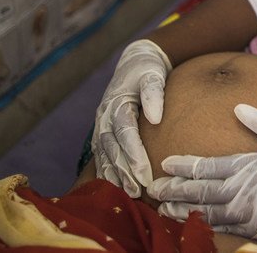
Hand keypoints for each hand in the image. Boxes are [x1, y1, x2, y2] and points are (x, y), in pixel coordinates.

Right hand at [92, 39, 170, 196]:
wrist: (135, 62)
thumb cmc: (147, 69)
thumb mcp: (153, 74)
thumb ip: (154, 92)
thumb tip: (155, 117)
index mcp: (115, 103)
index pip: (124, 133)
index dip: (133, 155)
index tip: (145, 174)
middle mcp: (104, 116)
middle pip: (112, 148)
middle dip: (124, 171)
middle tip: (139, 191)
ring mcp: (101, 124)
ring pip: (104, 154)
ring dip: (115, 175)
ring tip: (129, 194)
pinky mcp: (103, 131)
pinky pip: (102, 154)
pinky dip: (107, 171)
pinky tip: (117, 186)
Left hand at [151, 104, 256, 250]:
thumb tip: (239, 108)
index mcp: (246, 165)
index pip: (204, 165)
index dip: (182, 165)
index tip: (165, 163)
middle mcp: (239, 190)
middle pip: (196, 190)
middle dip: (172, 190)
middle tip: (152, 189)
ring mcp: (243, 212)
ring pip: (203, 212)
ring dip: (180, 210)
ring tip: (162, 209)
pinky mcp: (251, 230)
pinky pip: (220, 229)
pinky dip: (202, 226)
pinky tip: (189, 224)